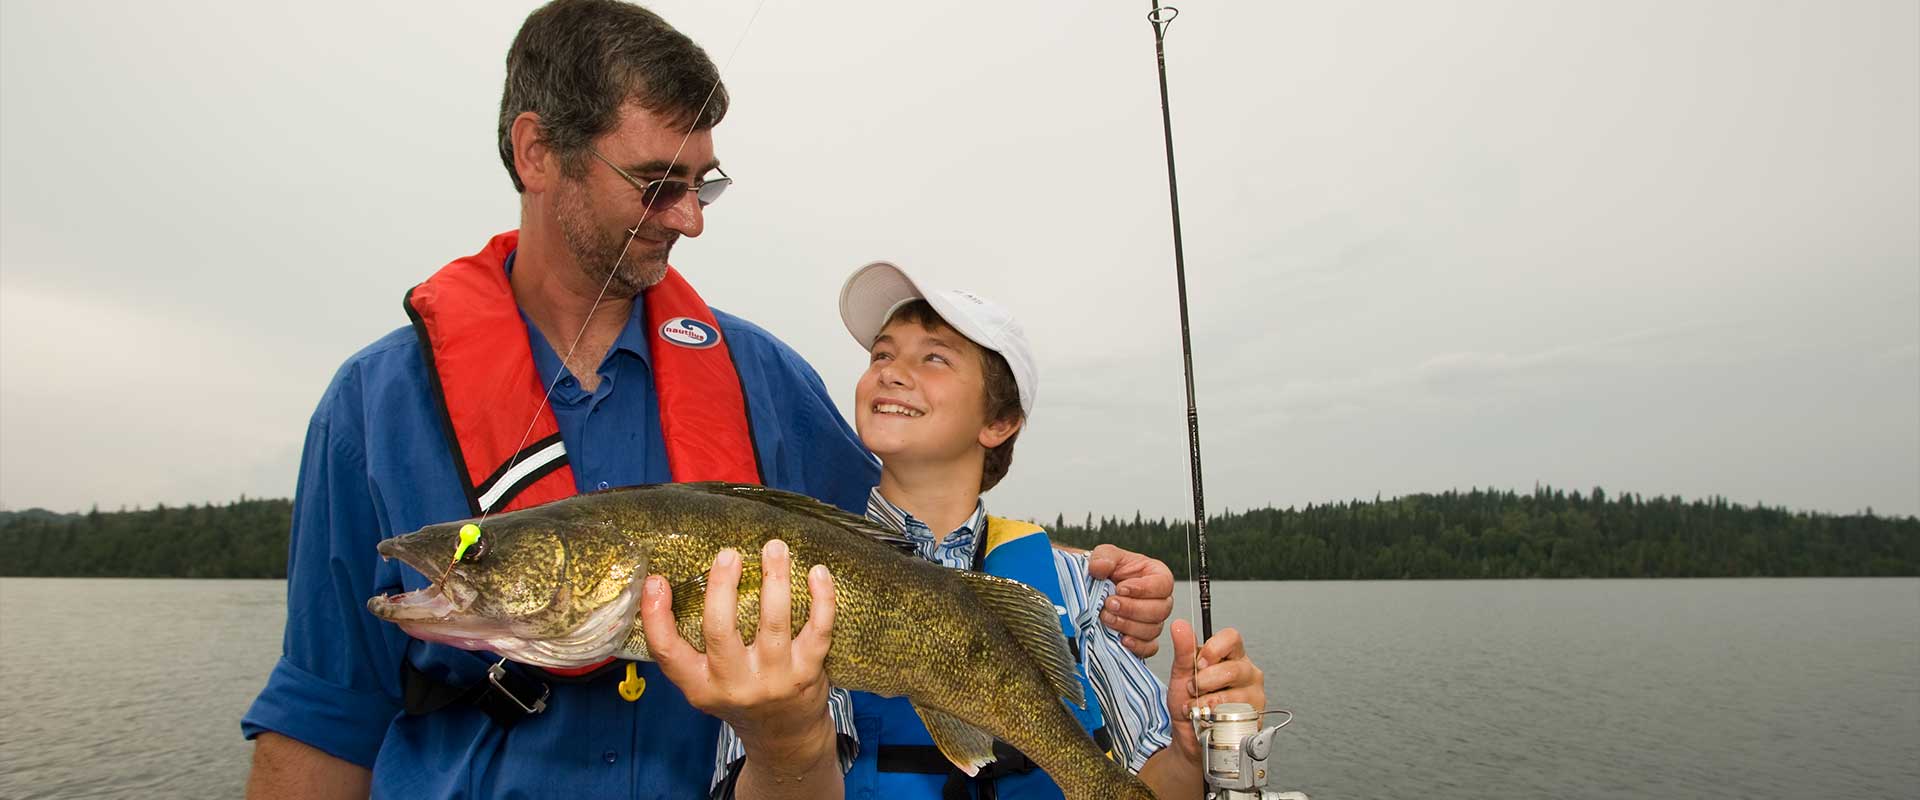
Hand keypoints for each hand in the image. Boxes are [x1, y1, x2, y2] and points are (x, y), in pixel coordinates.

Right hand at [639, 539, 838, 767]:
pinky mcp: (808, 673)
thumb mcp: (704, 683)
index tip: (656, 580)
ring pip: (774, 623)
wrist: (784, 736)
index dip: (656, 616)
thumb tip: (667, 584)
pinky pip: (818, 631)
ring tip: (775, 547)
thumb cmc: (740, 696)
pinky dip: (821, 599)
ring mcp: (774, 679)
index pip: (668, 652)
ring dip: (775, 579)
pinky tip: (817, 572)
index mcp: (700, 686)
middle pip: (720, 630)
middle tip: (729, 553)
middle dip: (722, 587)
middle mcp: (734, 684)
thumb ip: (689, 646)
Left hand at [1086, 544, 1173, 657]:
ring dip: (1128, 625)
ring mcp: (1153, 620)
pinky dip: (1137, 646)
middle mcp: (1160, 600)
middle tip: (1109, 604)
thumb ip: (1104, 557)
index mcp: (1158, 576)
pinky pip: (1149, 648)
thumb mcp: (1105, 555)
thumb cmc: (1107, 570)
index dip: (1143, 589)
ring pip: (1153, 629)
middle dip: (1132, 609)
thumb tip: (1100, 567)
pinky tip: (1121, 639)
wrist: (1095, 587)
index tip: (1121, 588)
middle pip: (1160, 610)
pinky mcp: (1144, 638)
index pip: (1163, 585)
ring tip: (1107, 617)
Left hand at [1165, 620, 1264, 765]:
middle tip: (1193, 689)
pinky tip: (1207, 720)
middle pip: (1232, 669)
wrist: (1189, 736)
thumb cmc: (1189, 703)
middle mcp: (1247, 672)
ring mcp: (1255, 696)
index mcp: (1232, 655)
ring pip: (1234, 696)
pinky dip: (1215, 720)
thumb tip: (1179, 625)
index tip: (1199, 663)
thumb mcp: (1181, 674)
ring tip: (1197, 708)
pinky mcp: (1255, 719)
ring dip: (1207, 704)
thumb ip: (1183, 650)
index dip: (1214, 649)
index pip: (1232, 638)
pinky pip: (1236, 717)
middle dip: (1205, 682)